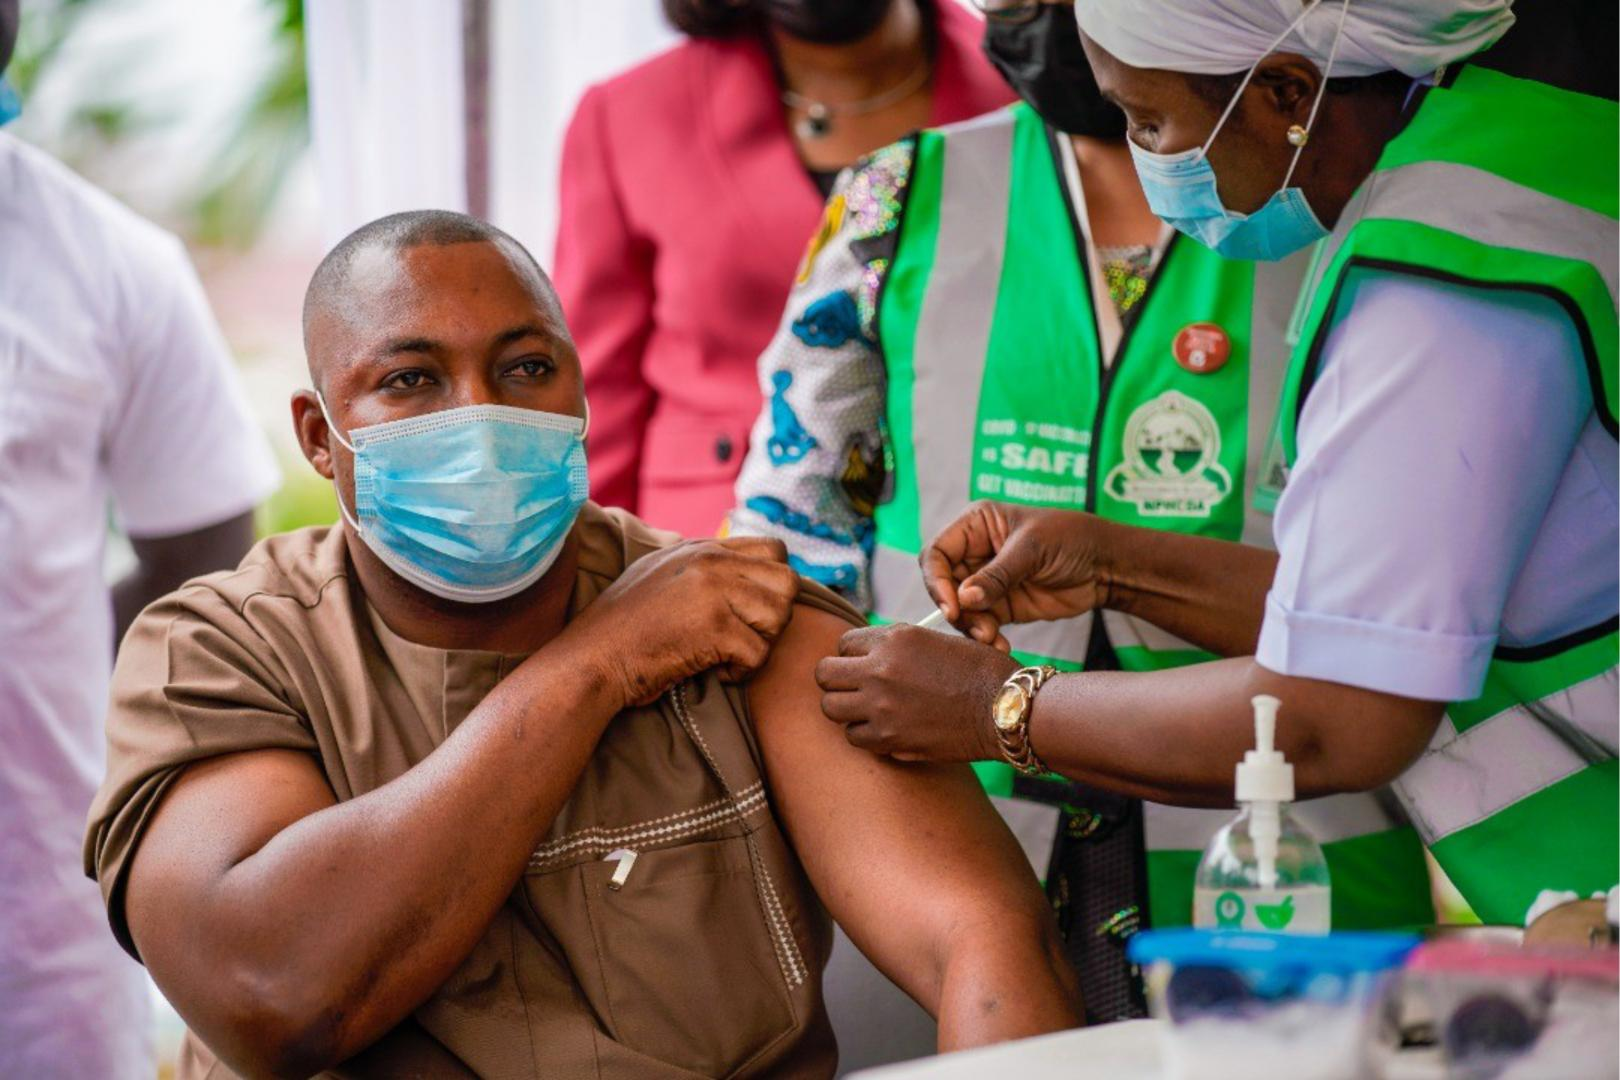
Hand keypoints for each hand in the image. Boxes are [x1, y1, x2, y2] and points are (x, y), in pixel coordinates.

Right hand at [566, 536, 801, 706]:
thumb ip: (701, 568)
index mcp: (702, 548)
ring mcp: (713, 590)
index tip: (752, 613)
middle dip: (775, 617)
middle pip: (787, 582)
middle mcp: (711, 561)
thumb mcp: (660, 576)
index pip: (775, 549)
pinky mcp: (714, 626)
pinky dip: (743, 672)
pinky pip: (760, 652)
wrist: (592, 659)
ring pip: (780, 616)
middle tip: (745, 638)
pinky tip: (718, 672)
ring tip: (730, 655)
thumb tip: (744, 574)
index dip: (773, 585)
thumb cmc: (623, 630)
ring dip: (760, 644)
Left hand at [815, 624, 1019, 762]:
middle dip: (835, 680)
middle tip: (853, 688)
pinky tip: (883, 729)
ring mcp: (880, 705)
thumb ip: (897, 646)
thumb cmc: (979, 672)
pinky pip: (853, 736)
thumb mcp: (935, 641)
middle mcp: (880, 669)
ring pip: (830, 707)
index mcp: (893, 638)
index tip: (864, 665)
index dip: (853, 655)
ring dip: (845, 708)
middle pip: (824, 673)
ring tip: (865, 710)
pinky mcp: (888, 737)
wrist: (1006, 708)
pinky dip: (864, 734)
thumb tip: (868, 657)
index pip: (843, 643)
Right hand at [920, 502, 1113, 648]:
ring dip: (972, 628)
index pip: (936, 553)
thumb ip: (997, 575)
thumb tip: (964, 598)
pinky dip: (987, 638)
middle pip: (944, 586)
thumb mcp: (1032, 549)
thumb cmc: (1070, 538)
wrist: (1105, 565)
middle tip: (978, 628)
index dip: (938, 580)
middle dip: (957, 610)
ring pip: (961, 610)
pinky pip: (982, 625)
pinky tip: (1001, 646)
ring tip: (993, 639)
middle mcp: (974, 553)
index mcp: (975, 526)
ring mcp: (987, 582)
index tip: (952, 606)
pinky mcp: (1001, 607)